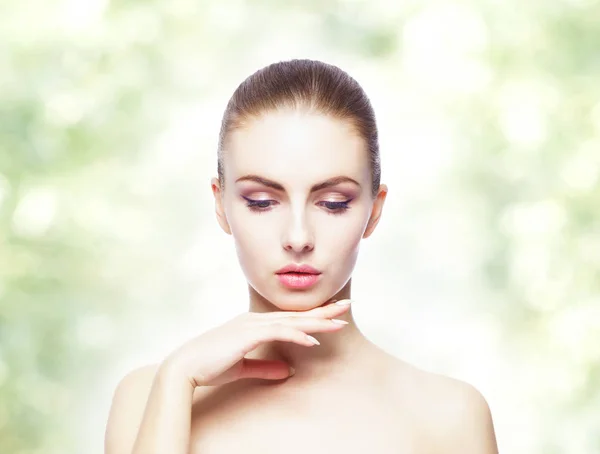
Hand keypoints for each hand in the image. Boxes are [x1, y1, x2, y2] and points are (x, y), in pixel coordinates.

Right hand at [161, 299, 352, 386]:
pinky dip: (297, 336)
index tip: (333, 316)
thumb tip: (288, 371)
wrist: (186, 367)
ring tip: (339, 323)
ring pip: (292, 321)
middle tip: (347, 306)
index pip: (290, 319)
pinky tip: (313, 341)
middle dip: (323, 311)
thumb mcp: (244, 367)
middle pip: (296, 315)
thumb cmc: (211, 366)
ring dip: (317, 323)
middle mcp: (255, 320)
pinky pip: (278, 332)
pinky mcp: (247, 334)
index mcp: (254, 324)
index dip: (313, 318)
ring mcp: (251, 325)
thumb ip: (266, 367)